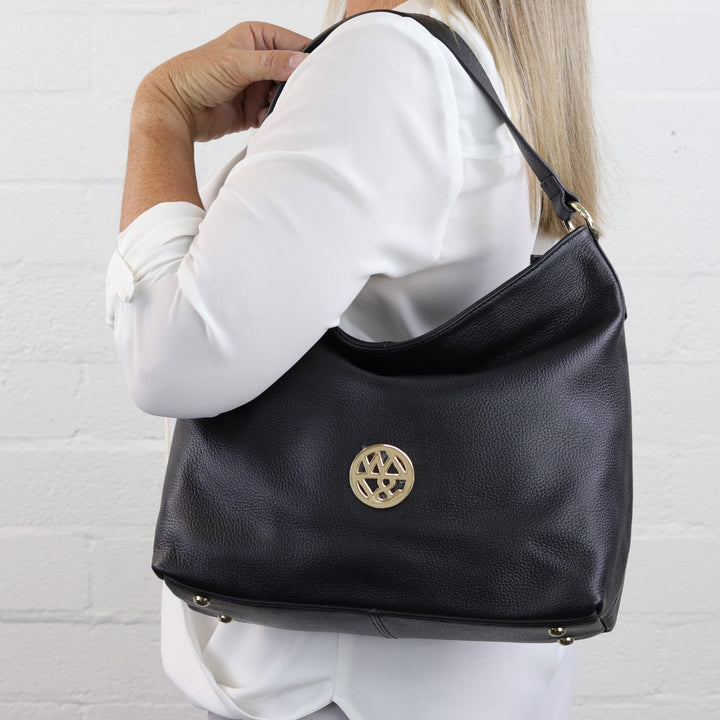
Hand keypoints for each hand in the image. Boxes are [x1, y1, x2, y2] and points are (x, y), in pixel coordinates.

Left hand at [135, 21, 309, 140]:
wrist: (177, 108)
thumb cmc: (196, 75)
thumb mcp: (236, 63)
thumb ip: (271, 63)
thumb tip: (301, 61)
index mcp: (257, 38)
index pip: (293, 45)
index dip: (307, 58)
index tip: (316, 74)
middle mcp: (260, 61)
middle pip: (293, 73)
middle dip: (294, 86)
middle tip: (292, 94)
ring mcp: (258, 86)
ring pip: (285, 96)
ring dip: (282, 104)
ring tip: (270, 106)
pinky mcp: (255, 109)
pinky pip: (274, 114)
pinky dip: (272, 118)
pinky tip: (259, 118)